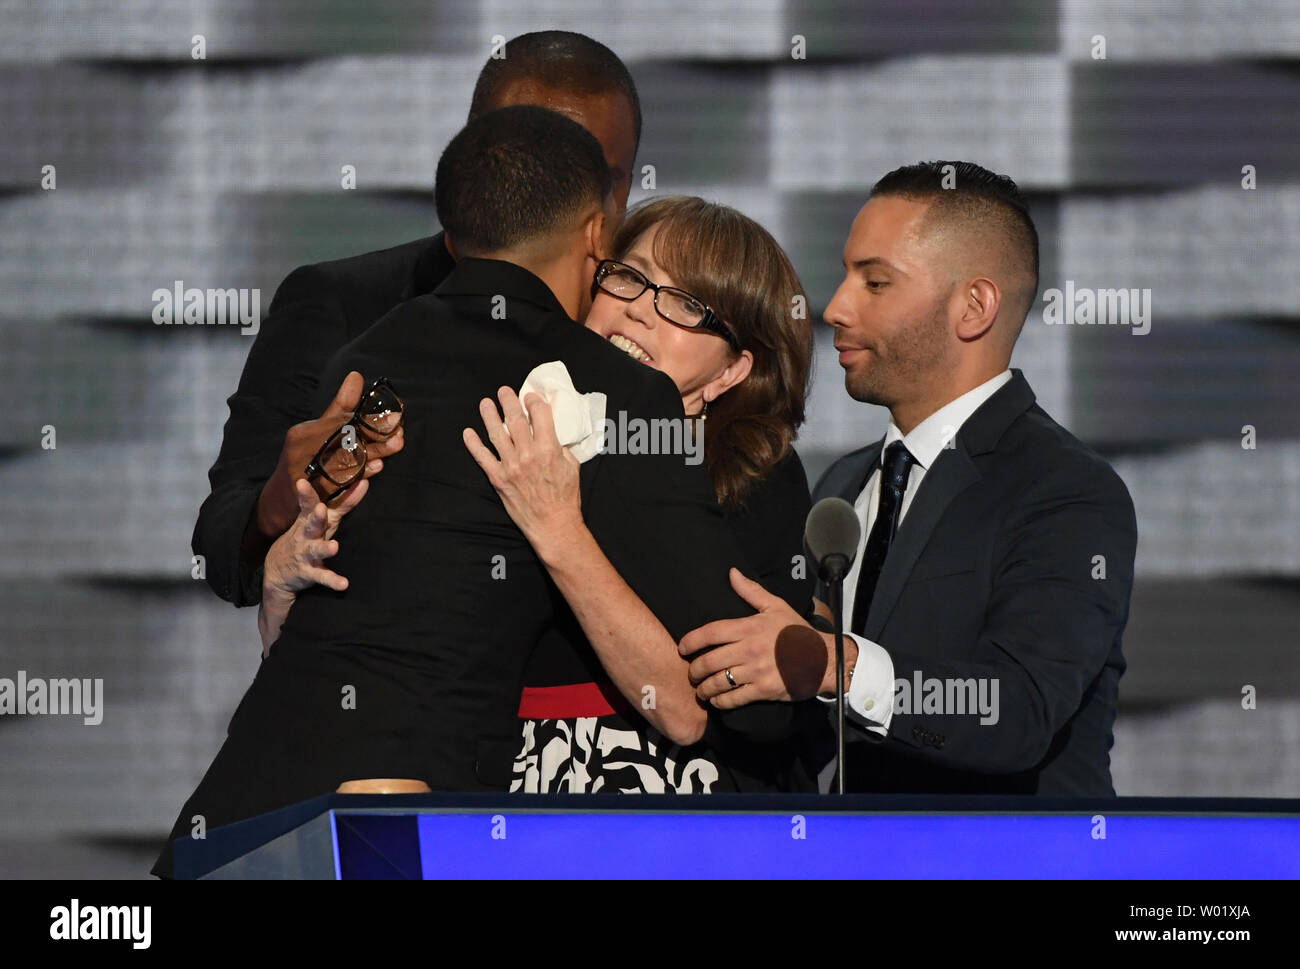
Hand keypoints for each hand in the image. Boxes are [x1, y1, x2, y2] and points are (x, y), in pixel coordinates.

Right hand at [254, 371, 403, 541]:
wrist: (284, 498)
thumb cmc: (306, 458)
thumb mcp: (319, 431)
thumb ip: (340, 408)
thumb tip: (356, 376)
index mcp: (303, 433)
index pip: (339, 422)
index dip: (367, 419)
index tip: (394, 416)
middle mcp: (301, 451)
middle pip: (343, 440)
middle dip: (374, 435)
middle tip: (400, 432)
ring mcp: (304, 473)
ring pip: (344, 461)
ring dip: (373, 453)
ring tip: (395, 445)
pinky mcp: (312, 493)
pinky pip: (339, 484)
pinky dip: (360, 475)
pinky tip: (377, 466)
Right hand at [259, 477, 367, 656]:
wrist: (278, 570)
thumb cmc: (305, 537)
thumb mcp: (319, 520)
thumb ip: (343, 503)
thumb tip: (364, 482)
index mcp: (308, 521)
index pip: (308, 505)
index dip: (306, 494)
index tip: (301, 482)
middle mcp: (307, 536)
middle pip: (311, 524)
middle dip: (316, 517)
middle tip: (320, 509)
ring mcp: (307, 554)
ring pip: (315, 550)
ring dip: (324, 549)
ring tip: (334, 547)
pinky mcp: (310, 573)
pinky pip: (323, 577)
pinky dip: (333, 580)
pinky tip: (344, 584)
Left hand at [462, 386, 583, 554]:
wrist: (553, 525)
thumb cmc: (565, 498)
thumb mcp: (572, 466)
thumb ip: (562, 446)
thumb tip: (554, 431)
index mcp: (549, 449)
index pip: (539, 414)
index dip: (534, 401)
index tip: (530, 396)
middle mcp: (528, 454)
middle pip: (516, 419)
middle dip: (509, 401)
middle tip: (504, 391)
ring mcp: (511, 466)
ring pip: (497, 434)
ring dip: (489, 415)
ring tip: (485, 403)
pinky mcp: (498, 478)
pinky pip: (482, 458)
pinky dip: (474, 444)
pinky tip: (468, 433)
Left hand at [678, 568, 835, 708]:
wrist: (824, 659)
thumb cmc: (798, 633)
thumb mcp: (776, 606)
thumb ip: (751, 591)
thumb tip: (732, 573)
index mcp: (749, 627)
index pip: (711, 632)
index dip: (691, 640)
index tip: (682, 647)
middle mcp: (749, 649)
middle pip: (709, 661)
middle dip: (694, 670)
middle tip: (691, 673)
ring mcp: (756, 671)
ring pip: (718, 682)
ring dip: (704, 689)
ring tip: (701, 690)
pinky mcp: (763, 690)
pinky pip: (734, 699)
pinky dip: (721, 702)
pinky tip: (717, 701)